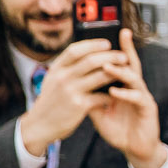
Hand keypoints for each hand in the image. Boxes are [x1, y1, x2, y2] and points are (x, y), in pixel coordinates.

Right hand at [17, 39, 118, 156]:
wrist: (40, 125)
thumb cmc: (52, 101)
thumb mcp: (53, 80)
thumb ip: (67, 68)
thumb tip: (89, 54)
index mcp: (56, 69)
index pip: (75, 50)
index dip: (93, 44)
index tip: (107, 43)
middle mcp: (62, 77)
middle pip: (91, 60)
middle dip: (111, 56)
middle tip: (124, 56)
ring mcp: (70, 91)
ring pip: (99, 76)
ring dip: (116, 73)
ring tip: (127, 72)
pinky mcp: (79, 105)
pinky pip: (101, 96)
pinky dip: (111, 94)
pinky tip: (118, 93)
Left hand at [88, 29, 166, 167]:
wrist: (134, 148)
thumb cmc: (119, 129)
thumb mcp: (99, 111)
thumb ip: (90, 97)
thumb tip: (73, 85)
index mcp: (124, 86)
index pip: (120, 63)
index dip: (116, 48)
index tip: (109, 32)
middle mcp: (135, 88)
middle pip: (132, 63)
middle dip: (127, 48)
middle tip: (120, 34)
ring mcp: (143, 97)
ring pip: (134, 78)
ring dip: (120, 71)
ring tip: (106, 66)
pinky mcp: (148, 109)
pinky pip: (138, 98)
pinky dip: (126, 94)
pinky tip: (114, 92)